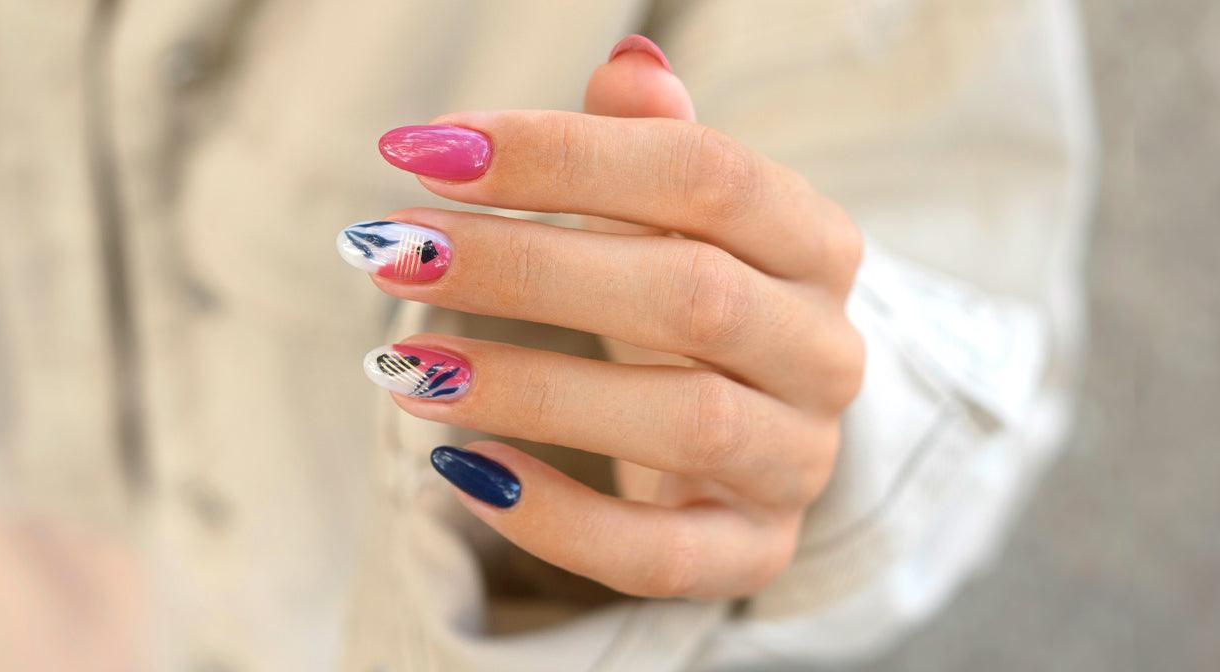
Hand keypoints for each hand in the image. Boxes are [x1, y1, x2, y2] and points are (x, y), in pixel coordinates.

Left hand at [340, 36, 863, 597]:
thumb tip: (629, 67)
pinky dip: (556, 519)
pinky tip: (462, 470)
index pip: (706, 176)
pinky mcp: (751, 551)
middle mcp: (825, 350)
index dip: (566, 155)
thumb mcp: (676, 214)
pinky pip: (657, 552)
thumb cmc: (689, 294)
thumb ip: (652, 142)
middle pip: (690, 296)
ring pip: (682, 423)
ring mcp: (796, 459)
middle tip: (394, 248)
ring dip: (530, 388)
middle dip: (525, 269)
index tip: (428, 150)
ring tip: (405, 366)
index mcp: (816, 242)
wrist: (754, 433)